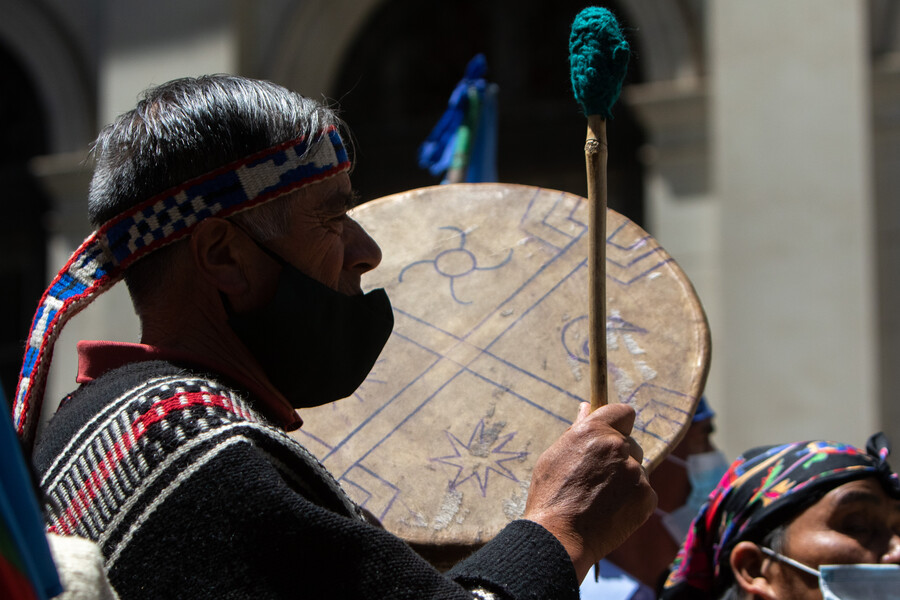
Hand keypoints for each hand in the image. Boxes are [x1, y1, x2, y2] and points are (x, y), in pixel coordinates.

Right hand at [523, 402, 656, 580]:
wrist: (559, 536)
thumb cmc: (551, 494)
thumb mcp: (555, 455)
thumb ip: (577, 430)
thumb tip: (587, 408)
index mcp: (594, 431)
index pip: (623, 412)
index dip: (618, 423)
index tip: (612, 435)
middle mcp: (618, 447)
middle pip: (631, 444)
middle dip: (619, 456)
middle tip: (597, 477)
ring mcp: (635, 472)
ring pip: (636, 469)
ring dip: (625, 479)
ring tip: (600, 498)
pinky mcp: (646, 497)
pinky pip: (644, 491)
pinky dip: (632, 499)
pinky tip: (611, 511)